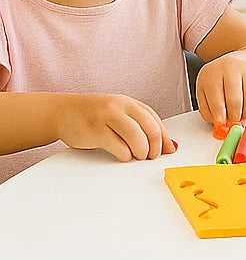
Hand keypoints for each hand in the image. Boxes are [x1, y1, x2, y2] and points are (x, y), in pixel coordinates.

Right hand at [57, 94, 175, 161]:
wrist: (63, 112)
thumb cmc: (94, 115)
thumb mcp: (119, 114)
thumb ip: (140, 126)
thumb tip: (167, 145)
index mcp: (130, 103)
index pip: (154, 119)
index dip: (164, 137)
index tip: (168, 150)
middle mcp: (120, 107)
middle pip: (149, 126)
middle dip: (155, 145)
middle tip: (152, 156)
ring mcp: (108, 117)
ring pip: (136, 135)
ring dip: (142, 150)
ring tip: (139, 157)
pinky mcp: (95, 131)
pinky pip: (118, 146)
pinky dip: (126, 155)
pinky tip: (124, 156)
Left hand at [195, 52, 245, 125]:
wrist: (235, 65)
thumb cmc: (217, 81)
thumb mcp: (205, 92)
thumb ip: (208, 109)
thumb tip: (219, 124)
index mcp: (215, 72)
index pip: (217, 100)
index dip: (219, 116)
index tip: (220, 123)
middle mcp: (233, 69)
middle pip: (235, 102)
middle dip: (233, 117)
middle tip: (230, 120)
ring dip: (245, 115)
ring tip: (238, 113)